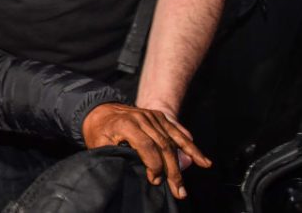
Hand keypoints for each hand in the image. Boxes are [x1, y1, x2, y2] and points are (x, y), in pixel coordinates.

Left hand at [81, 103, 211, 199]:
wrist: (101, 109)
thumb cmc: (99, 130)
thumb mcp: (98, 143)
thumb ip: (112, 155)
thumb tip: (128, 172)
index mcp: (126, 123)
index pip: (146, 145)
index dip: (153, 164)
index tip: (154, 180)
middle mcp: (142, 118)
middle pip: (163, 145)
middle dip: (171, 171)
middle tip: (177, 191)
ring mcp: (153, 116)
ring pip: (173, 142)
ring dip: (182, 165)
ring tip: (184, 186)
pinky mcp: (160, 118)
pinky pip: (179, 134)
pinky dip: (191, 148)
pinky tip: (203, 162)